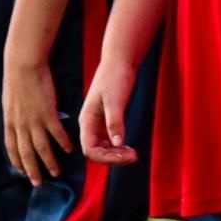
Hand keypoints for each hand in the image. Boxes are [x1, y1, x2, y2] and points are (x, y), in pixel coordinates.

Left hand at [2, 47, 71, 184]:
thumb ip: (14, 114)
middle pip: (26, 153)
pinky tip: (69, 150)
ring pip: (41, 148)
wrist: (23, 66)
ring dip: (49, 162)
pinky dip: (62, 143)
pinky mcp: (47, 113)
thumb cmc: (16, 79)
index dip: (17, 162)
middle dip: (32, 170)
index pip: (12, 148)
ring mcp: (34, 121)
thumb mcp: (10, 100)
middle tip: (38, 183)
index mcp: (10, 122)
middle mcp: (20, 125)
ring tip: (56, 173)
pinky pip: (56, 133)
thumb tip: (17, 122)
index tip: (22, 172)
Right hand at [80, 49, 139, 165]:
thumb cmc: (115, 77)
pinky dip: (118, 147)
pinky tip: (129, 147)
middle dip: (113, 158)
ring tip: (133, 153)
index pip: (90, 150)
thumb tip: (117, 144)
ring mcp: (97, 123)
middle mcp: (89, 124)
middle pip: (96, 152)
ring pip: (103, 148)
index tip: (126, 156)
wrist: (119, 62)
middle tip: (134, 156)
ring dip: (116, 154)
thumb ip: (115, 122)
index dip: (106, 158)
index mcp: (86, 120)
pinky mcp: (107, 120)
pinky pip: (109, 141)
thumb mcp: (115, 100)